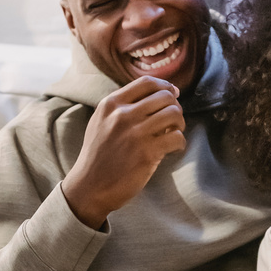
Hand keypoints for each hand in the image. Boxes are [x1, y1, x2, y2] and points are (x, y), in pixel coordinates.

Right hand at [62, 77, 186, 228]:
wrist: (89, 187)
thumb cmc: (98, 157)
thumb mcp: (101, 123)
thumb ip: (120, 108)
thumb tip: (154, 96)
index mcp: (111, 104)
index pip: (146, 83)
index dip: (165, 86)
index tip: (173, 94)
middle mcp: (123, 114)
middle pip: (165, 96)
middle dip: (175, 107)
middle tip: (173, 121)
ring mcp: (135, 133)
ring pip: (174, 114)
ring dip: (180, 124)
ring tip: (174, 134)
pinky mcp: (147, 153)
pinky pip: (177, 137)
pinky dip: (180, 143)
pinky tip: (173, 149)